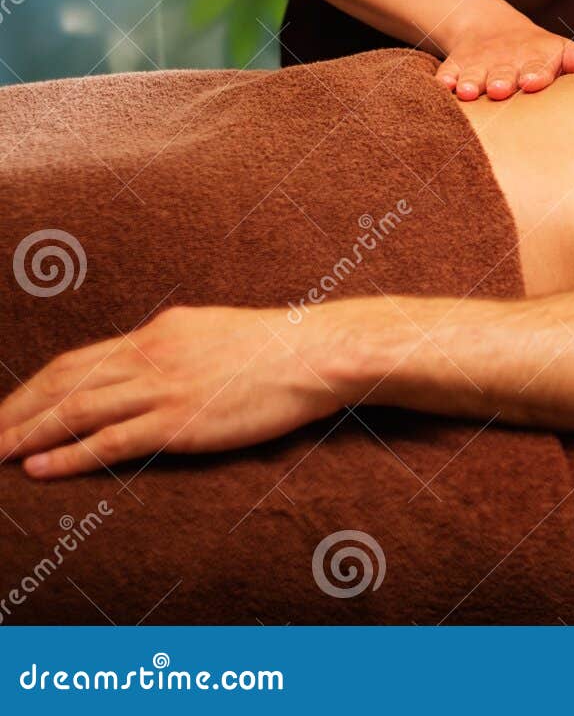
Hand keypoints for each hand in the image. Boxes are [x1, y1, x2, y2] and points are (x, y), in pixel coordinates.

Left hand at [0, 306, 342, 479]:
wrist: (316, 352)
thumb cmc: (279, 348)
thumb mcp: (215, 333)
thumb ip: (178, 348)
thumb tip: (152, 363)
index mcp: (158, 333)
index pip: (78, 360)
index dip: (34, 387)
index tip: (7, 409)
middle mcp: (150, 355)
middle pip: (62, 383)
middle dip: (13, 411)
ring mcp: (163, 388)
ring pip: (75, 411)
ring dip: (23, 434)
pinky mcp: (180, 422)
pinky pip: (111, 440)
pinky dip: (68, 455)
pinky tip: (37, 467)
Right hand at [437, 13, 573, 100]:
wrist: (491, 28)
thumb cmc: (537, 50)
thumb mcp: (559, 50)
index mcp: (535, 57)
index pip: (538, 66)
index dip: (536, 73)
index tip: (534, 82)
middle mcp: (506, 60)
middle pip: (504, 71)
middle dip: (502, 80)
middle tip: (502, 89)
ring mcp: (480, 63)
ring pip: (474, 73)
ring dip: (472, 82)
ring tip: (469, 93)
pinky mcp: (456, 65)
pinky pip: (447, 72)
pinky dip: (444, 80)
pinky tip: (442, 88)